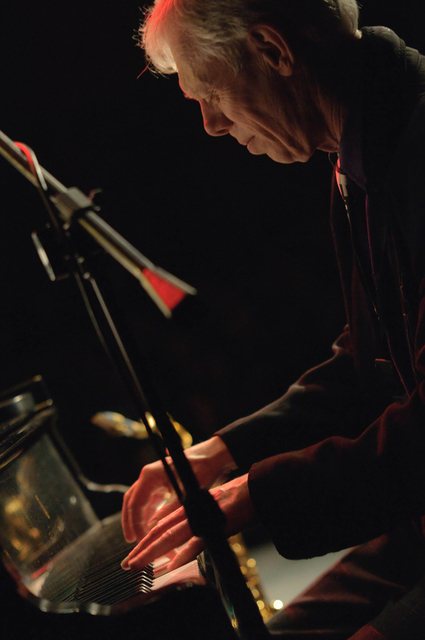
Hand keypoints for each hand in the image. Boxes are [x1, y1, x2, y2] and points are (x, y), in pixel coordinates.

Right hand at [121, 436, 236, 542]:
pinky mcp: (161, 484)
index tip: (137, 539)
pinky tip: (152, 528)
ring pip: (139, 502)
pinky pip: (150, 501)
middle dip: (130, 521)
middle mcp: (149, 476)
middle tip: (131, 540)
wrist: (212, 457)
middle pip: (132, 501)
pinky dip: (149, 515)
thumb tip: (153, 527)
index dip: (134, 523)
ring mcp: (154, 480)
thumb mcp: (186, 493)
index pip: (135, 503)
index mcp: (150, 475)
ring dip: (139, 519)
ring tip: (141, 538)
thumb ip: (169, 510)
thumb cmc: (200, 471)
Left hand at [121, 473, 253, 571]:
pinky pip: (197, 541)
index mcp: (188, 510)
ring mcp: (202, 518)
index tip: (133, 555)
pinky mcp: (215, 525)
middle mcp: (191, 513)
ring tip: (138, 564)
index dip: (145, 542)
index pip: (161, 527)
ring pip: (171, 536)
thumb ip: (195, 529)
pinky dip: (184, 553)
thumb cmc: (234, 500)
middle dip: (142, 550)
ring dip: (153, 551)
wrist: (254, 489)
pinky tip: (172, 564)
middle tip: (127, 565)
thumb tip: (180, 549)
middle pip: (161, 533)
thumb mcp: (209, 512)